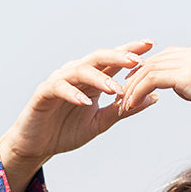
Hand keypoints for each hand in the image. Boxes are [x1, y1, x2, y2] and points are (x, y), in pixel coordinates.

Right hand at [0, 40, 153, 191]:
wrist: (37, 145)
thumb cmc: (66, 131)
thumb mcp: (101, 122)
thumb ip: (123, 109)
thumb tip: (154, 98)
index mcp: (92, 79)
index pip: (113, 60)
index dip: (130, 51)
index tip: (151, 46)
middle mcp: (76, 74)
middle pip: (98, 58)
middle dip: (118, 57)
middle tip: (137, 61)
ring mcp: (59, 81)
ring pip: (80, 70)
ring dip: (99, 78)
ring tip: (115, 89)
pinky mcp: (43, 93)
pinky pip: (58, 88)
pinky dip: (73, 94)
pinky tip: (85, 102)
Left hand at [116, 44, 190, 141]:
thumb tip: (184, 88)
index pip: (169, 56)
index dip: (149, 70)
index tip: (135, 87)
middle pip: (157, 59)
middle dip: (136, 77)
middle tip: (121, 95)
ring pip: (151, 68)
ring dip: (133, 87)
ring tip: (123, 104)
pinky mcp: (190, 75)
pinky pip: (153, 79)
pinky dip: (138, 91)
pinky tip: (131, 104)